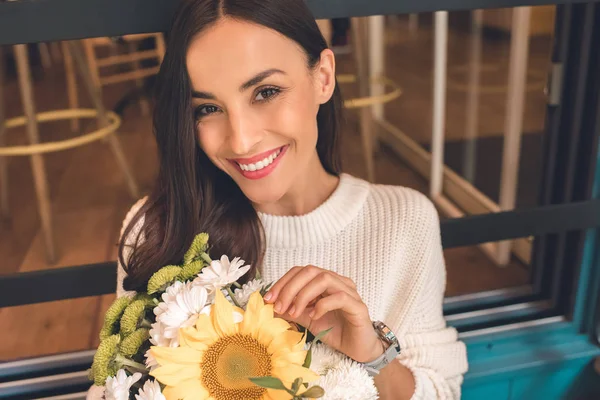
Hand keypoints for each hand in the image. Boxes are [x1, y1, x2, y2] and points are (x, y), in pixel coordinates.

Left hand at [263, 265, 383, 362]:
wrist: (357, 349)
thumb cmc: (335, 331)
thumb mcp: (307, 319)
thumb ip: (292, 310)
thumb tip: (270, 305)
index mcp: (325, 281)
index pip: (301, 271)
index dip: (283, 282)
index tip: (268, 299)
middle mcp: (338, 281)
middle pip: (311, 271)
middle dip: (290, 287)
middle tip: (278, 306)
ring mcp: (349, 291)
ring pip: (324, 279)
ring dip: (303, 295)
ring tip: (294, 313)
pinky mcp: (358, 306)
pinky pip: (339, 297)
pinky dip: (322, 305)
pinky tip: (314, 316)